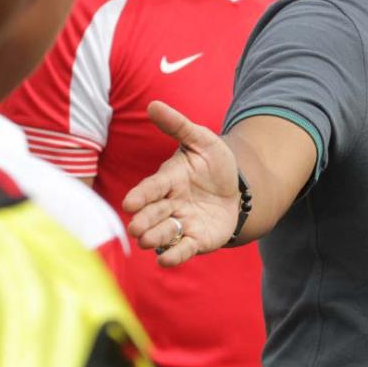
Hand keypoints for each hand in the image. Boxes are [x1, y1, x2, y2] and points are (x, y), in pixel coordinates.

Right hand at [123, 101, 239, 266]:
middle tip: (137, 227)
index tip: (130, 203)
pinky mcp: (196, 240)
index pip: (152, 188)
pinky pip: (183, 249)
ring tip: (149, 240)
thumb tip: (153, 105)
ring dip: (156, 238)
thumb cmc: (213, 163)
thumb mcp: (202, 140)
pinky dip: (174, 256)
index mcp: (168, 180)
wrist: (238, 188)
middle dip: (144, 221)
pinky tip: (166, 261)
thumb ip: (178, 126)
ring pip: (164, 233)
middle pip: (153, 214)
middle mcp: (169, 204)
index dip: (142, 196)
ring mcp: (181, 223)